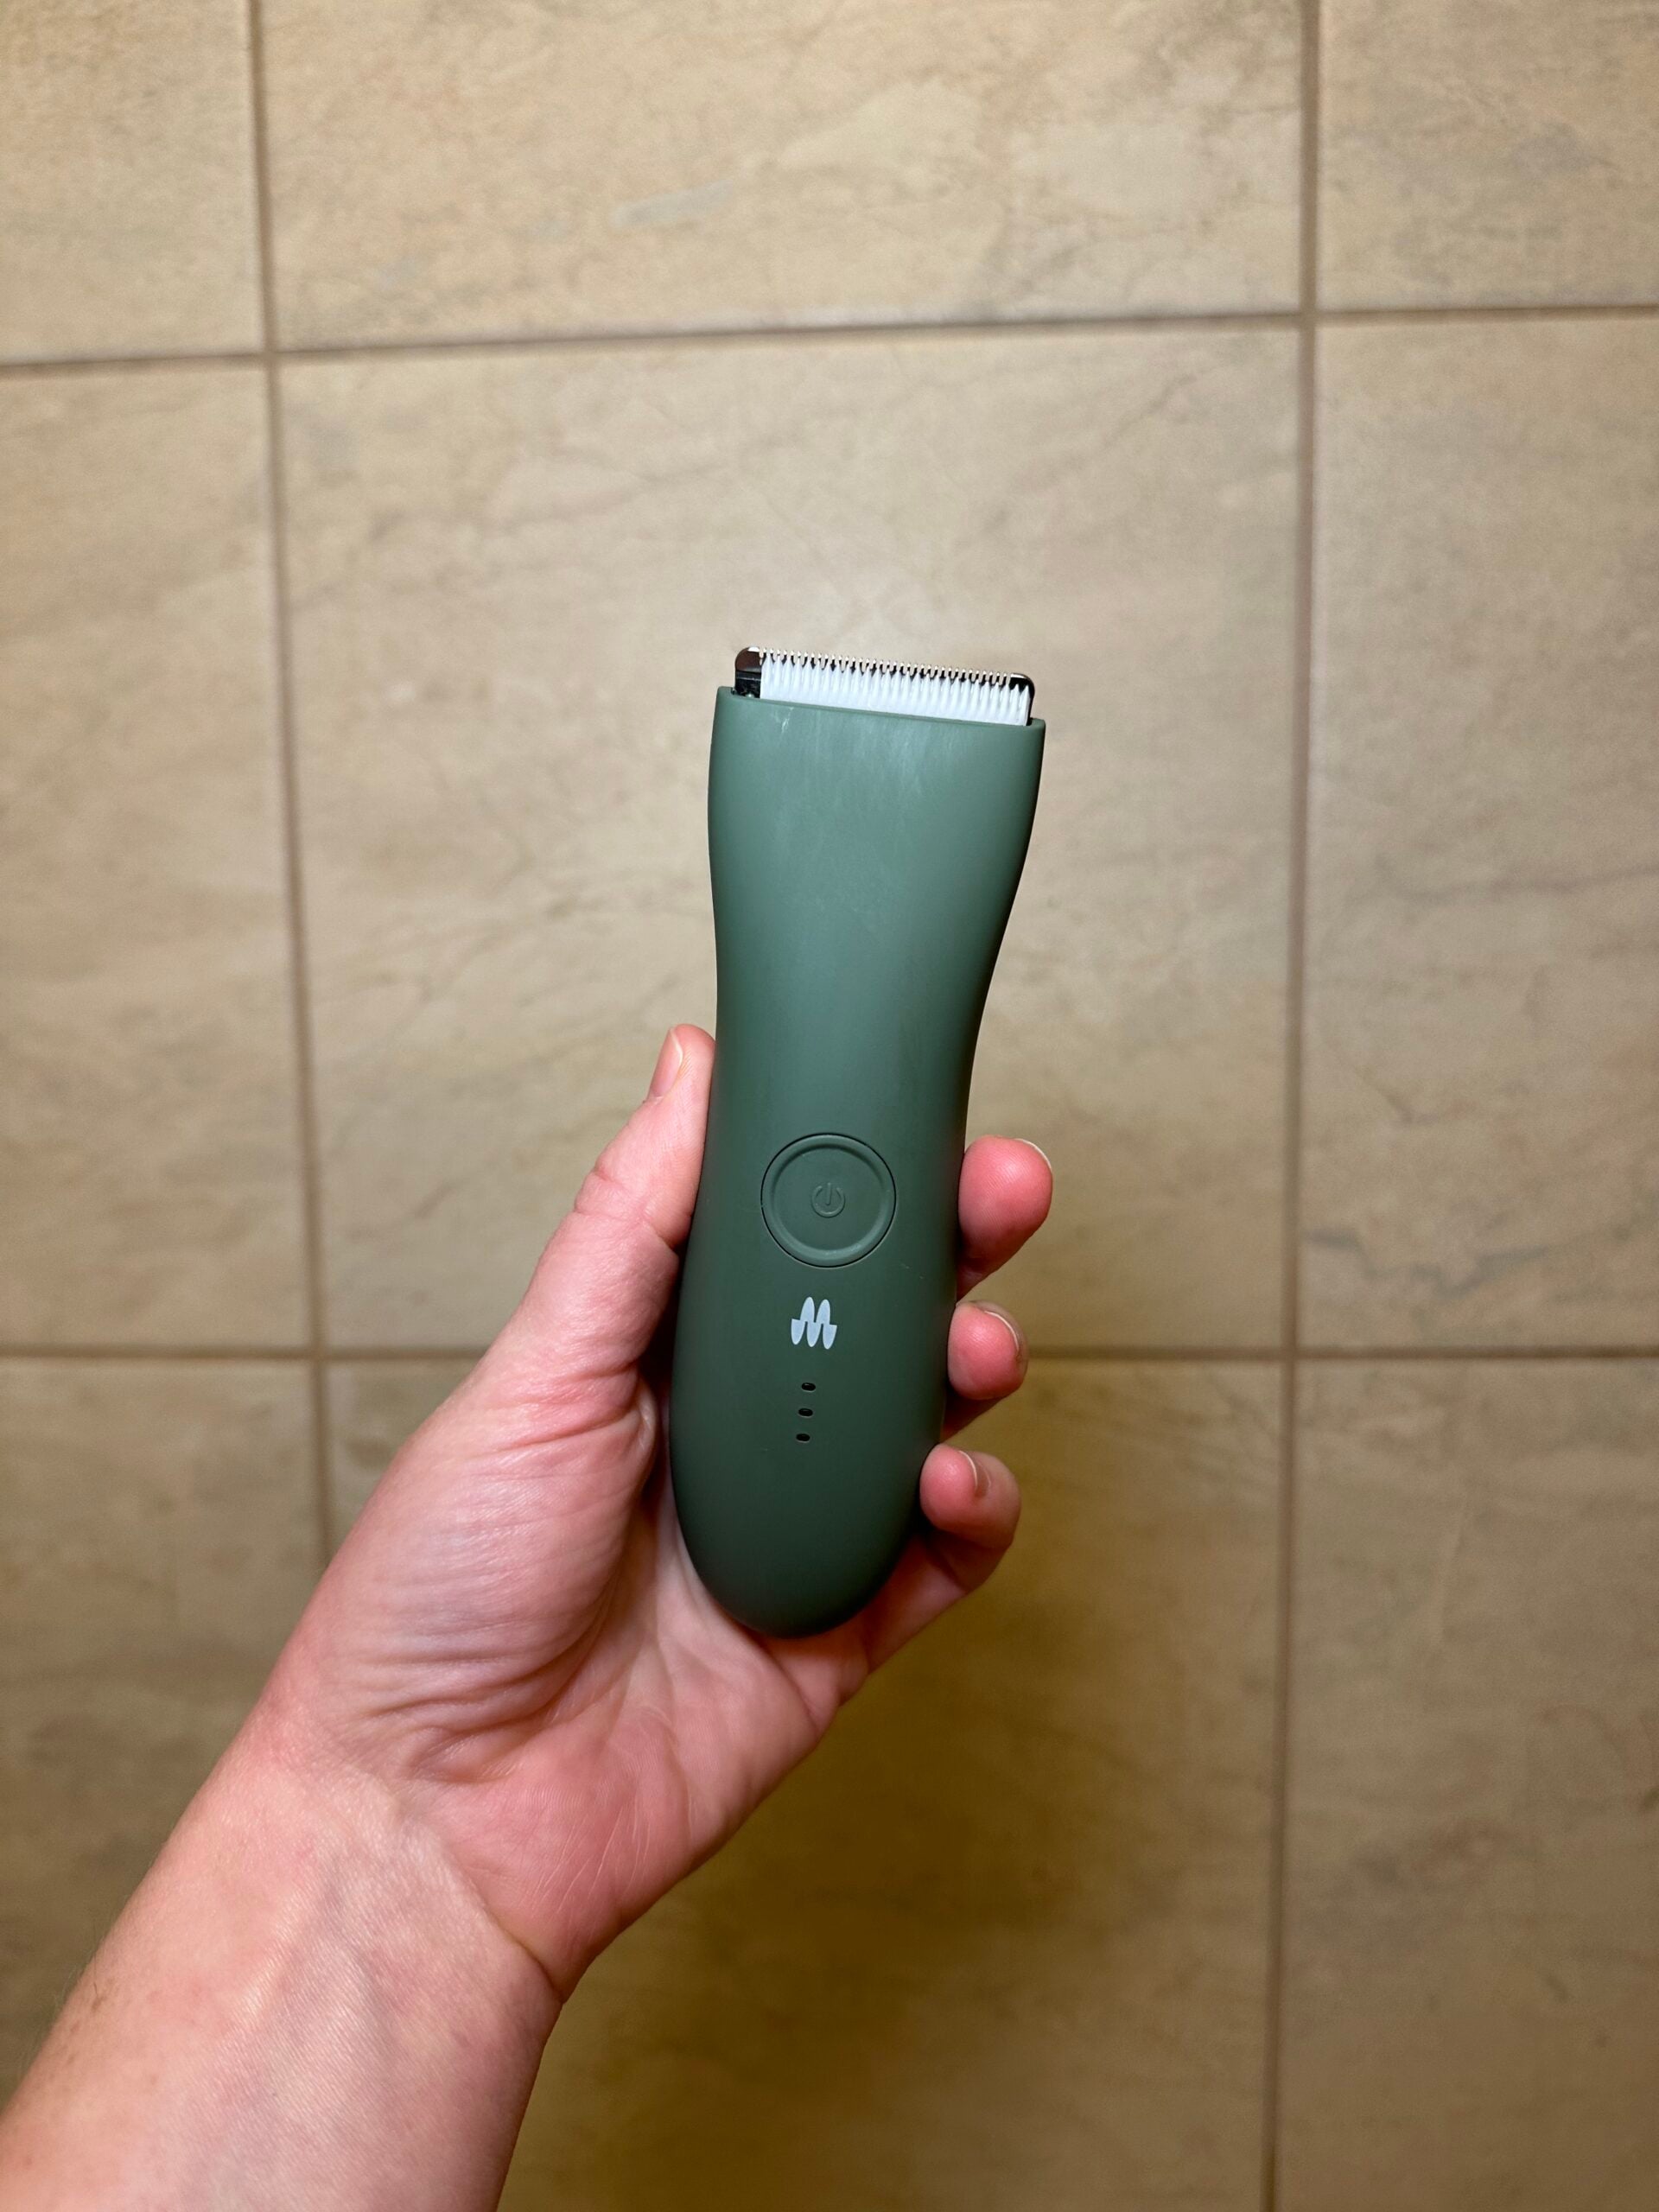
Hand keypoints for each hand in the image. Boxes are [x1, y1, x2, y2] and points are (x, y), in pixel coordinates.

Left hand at [267, 1025, 1051, 2002]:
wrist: (441, 1814)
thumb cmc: (444, 1588)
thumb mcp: (537, 1371)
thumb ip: (636, 1224)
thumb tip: (692, 1063)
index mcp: (655, 1347)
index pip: (780, 1226)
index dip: (854, 1162)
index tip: (916, 1100)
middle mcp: (736, 1424)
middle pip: (875, 1307)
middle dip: (951, 1242)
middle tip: (1004, 1191)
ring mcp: (797, 1524)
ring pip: (926, 1417)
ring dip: (971, 1364)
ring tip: (972, 1352)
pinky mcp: (845, 1628)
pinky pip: (948, 1555)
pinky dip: (976, 1510)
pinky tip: (951, 1484)